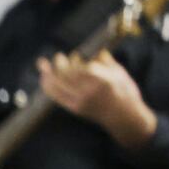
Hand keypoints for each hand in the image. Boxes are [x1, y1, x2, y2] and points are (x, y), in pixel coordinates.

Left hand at [36, 50, 156, 147]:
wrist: (123, 118)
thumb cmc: (125, 93)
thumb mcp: (120, 74)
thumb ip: (106, 61)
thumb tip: (96, 50)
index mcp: (103, 81)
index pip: (82, 68)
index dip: (75, 61)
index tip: (75, 54)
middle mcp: (89, 92)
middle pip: (67, 76)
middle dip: (59, 64)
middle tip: (58, 56)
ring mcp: (81, 102)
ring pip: (58, 86)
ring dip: (48, 74)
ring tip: (42, 64)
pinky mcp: (75, 109)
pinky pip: (57, 97)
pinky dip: (48, 87)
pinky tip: (44, 78)